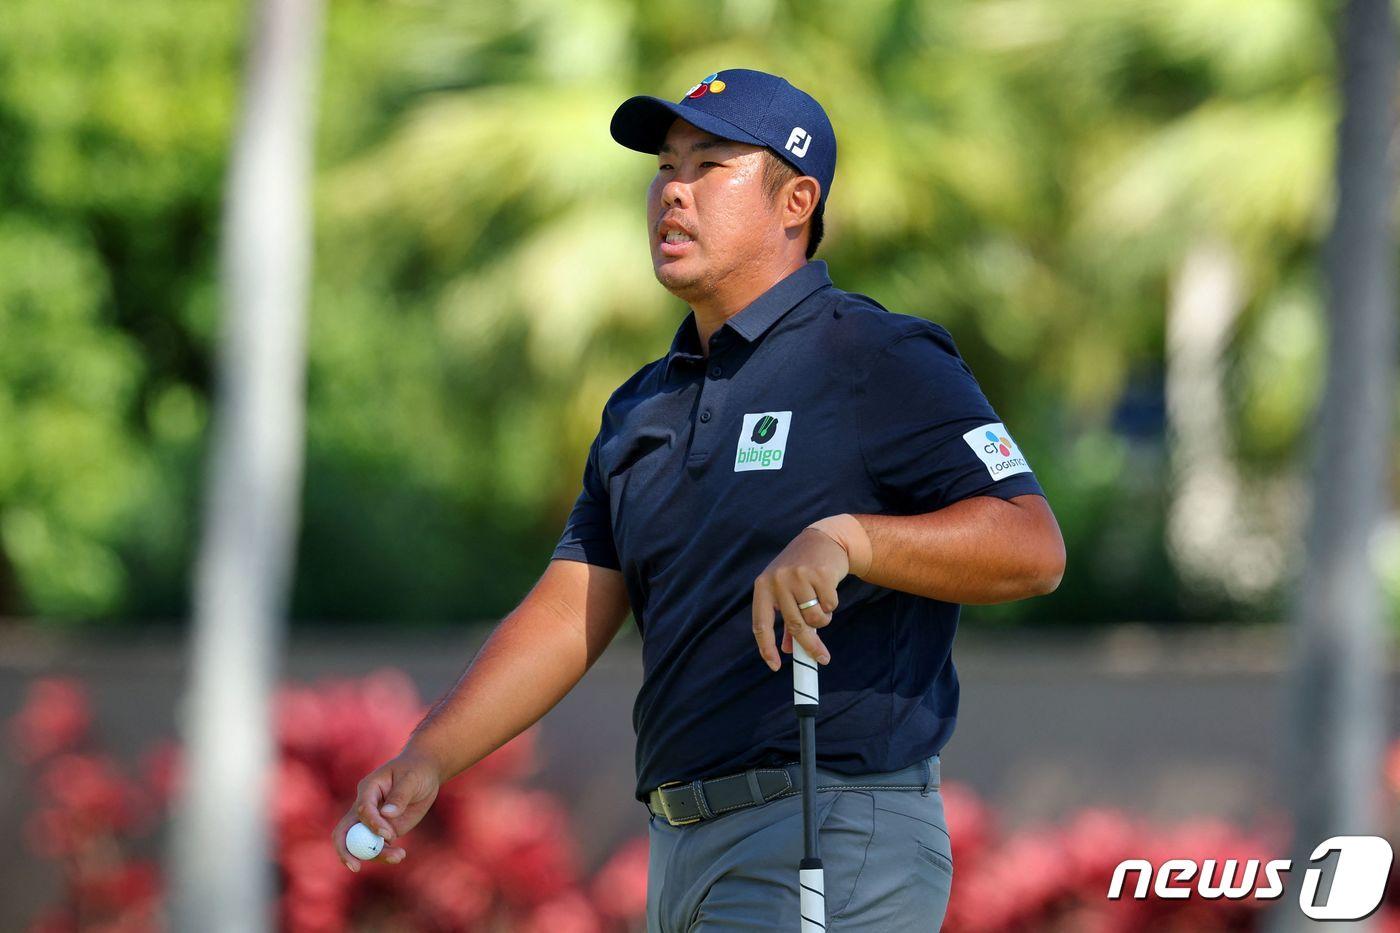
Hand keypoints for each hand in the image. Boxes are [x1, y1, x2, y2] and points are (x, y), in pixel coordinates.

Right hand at [331, 748, 441, 871]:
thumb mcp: (411, 779)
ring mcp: (372, 821)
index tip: (388, 834)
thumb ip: (399, 795)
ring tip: (399, 856)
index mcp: (368, 789)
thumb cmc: (416, 771)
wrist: (424, 774)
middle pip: (345, 831)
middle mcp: (365, 806)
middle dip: (347, 850)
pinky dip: (385, 854)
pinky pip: (378, 847)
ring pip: (362, 844)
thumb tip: (387, 814)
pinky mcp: (383, 830)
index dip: (371, 823)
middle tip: (355, 866)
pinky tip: (400, 855)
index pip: (362, 809)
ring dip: (376, 855)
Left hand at [752, 526, 848, 671]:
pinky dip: (832, 605)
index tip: (776, 666)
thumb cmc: (801, 570)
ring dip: (822, 620)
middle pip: (794, 626)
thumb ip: (786, 618)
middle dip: (810, 646)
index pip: (761, 625)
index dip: (767, 648)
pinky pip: (829, 605)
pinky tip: (828, 590)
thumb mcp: (785, 590)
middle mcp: (777, 581)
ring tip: (822, 607)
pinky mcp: (820, 573)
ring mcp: (798, 576)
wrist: (823, 539)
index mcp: (762, 587)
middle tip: (822, 658)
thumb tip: (789, 650)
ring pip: (814, 618)